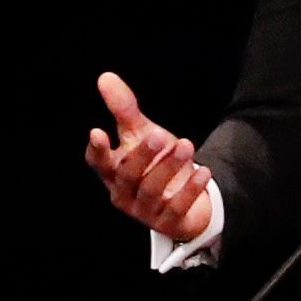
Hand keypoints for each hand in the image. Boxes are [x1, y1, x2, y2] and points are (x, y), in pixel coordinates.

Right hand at [86, 70, 216, 243]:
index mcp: (113, 172)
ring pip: (152, 190)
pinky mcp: (168, 222)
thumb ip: (124, 109)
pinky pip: (178, 207)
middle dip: (142, 155)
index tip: (97, 132)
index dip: (97, 150)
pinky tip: (203, 171)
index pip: (98, 163)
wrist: (184, 199)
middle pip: (128, 176)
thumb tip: (105, 77)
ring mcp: (145, 211)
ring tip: (186, 145)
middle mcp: (124, 194)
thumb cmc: (155, 163)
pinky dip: (190, 189)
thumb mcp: (141, 134)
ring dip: (169, 167)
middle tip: (158, 135)